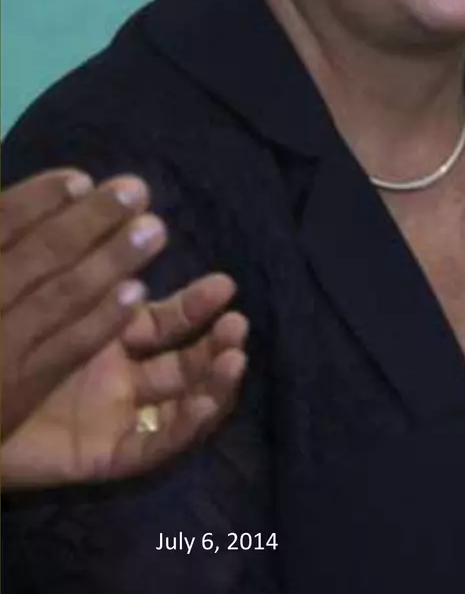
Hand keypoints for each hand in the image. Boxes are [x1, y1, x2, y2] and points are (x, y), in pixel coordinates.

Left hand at [0, 171, 247, 488]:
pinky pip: (152, 447)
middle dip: (215, 339)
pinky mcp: (104, 458)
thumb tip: (106, 205)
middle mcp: (117, 377)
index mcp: (102, 338)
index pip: (161, 320)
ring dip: (216, 379)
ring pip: (182, 401)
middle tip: (237, 320)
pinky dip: (184, 427)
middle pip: (182, 359)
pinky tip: (203, 404)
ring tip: (234, 355)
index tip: (225, 284)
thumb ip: (68, 266)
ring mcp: (114, 418)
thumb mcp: (27, 297)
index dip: (196, 305)